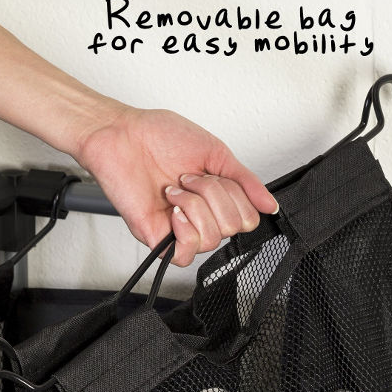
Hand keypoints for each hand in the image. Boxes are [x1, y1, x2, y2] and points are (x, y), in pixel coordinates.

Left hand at [74, 105, 278, 265]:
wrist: (121, 135)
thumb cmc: (159, 137)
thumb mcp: (216, 153)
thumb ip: (246, 181)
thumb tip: (270, 205)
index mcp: (216, 198)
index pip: (247, 218)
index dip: (236, 197)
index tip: (212, 175)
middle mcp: (201, 216)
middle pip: (233, 228)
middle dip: (215, 196)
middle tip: (190, 179)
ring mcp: (180, 229)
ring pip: (212, 240)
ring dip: (195, 207)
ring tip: (174, 190)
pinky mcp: (158, 239)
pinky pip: (184, 256)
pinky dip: (184, 232)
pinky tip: (174, 212)